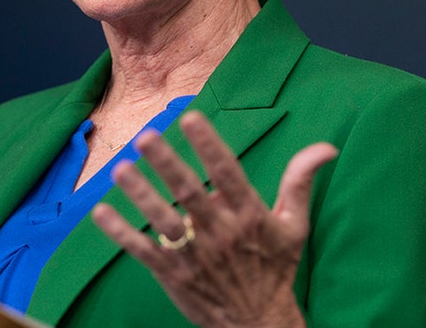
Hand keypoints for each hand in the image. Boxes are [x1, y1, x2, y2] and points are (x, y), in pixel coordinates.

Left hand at [91, 110, 337, 327]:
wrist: (259, 325)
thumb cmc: (276, 268)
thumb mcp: (295, 226)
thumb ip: (300, 182)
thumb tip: (326, 147)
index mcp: (249, 215)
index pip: (228, 173)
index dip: (209, 145)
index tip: (191, 118)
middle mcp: (220, 232)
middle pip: (189, 192)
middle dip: (166, 163)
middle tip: (145, 137)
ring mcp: (194, 255)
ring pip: (163, 221)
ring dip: (140, 195)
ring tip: (119, 169)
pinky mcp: (173, 274)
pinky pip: (142, 251)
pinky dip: (120, 233)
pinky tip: (100, 212)